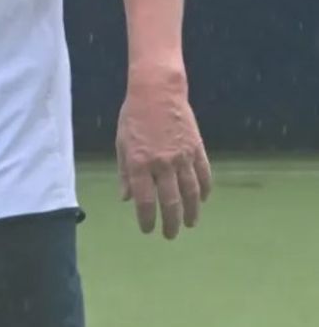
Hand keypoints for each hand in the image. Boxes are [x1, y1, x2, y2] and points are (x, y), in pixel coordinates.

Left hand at [115, 65, 211, 238]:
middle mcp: (162, 163)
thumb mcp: (121, 142)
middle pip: (170, 202)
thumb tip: (126, 198)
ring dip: (191, 212)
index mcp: (139, 163)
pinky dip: (205, 190)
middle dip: (170, 222)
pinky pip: (204, 175)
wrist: (157, 91)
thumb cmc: (134, 116)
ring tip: (189, 224)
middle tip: (170, 235)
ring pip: (191, 193)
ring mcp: (182, 156)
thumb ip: (124, 172)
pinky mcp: (197, 148)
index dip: (147, 219)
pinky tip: (203, 200)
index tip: (148, 230)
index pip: (145, 200)